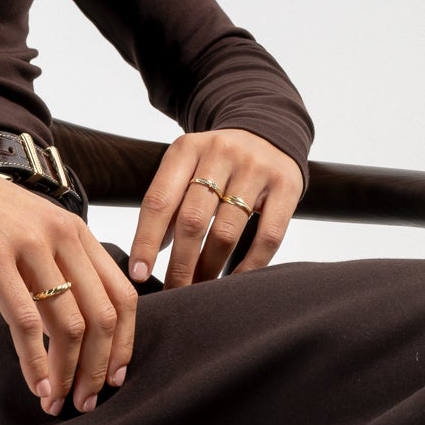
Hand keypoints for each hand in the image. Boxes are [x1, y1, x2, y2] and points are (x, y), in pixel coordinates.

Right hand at [0, 130, 136, 415]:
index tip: (115, 377)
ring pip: (69, 324)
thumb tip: (80, 325)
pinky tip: (37, 385)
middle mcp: (62, 236)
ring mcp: (29, 246)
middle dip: (98, 369)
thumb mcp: (33, 231)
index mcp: (77, 232)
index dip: (125, 344)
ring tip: (59, 400)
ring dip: (67, 372)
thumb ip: (60, 267)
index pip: (122, 296)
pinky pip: (26, 322)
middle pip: (102, 317)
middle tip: (87, 401)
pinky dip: (35, 362)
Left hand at [128, 128, 303, 288]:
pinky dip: (250, 266)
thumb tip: (149, 255)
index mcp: (187, 149)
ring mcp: (255, 168)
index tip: (138, 274)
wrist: (270, 132)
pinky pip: (267, 236)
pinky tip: (236, 281)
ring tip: (202, 290)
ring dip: (211, 268)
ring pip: (227, 232)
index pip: (159, 200)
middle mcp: (220, 153)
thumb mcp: (188, 168)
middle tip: (174, 292)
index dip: (146, 240)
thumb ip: (169, 203)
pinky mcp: (286, 185)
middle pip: (192, 220)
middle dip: (180, 264)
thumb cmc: (220, 163)